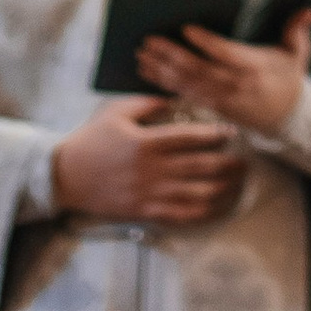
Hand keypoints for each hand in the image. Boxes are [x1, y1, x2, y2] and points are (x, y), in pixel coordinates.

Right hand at [51, 96, 242, 225]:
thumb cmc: (91, 140)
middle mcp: (152, 170)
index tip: (231, 132)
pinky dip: (204, 212)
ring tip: (238, 183)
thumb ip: (147, 103)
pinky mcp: (145, 212)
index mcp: (147, 143)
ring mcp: (149, 194)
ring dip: (223, 189)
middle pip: (201, 167)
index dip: (215, 135)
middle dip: (228, 164)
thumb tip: (174, 96)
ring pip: (197, 194)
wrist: (65, 176)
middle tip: (245, 160)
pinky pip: (181, 215)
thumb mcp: (116, 112)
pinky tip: (217, 205)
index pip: (190, 138)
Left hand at [134, 9, 310, 137]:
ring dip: (163, 70)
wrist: (288, 117)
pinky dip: (165, 84)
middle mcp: (236, 84)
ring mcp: (222, 98)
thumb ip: (298, 31)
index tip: (187, 29)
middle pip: (200, 70)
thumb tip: (310, 11)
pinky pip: (186, 94)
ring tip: (142, 55)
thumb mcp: (298, 54)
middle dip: (172, 56)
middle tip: (150, 42)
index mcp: (255, 67)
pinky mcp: (213, 106)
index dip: (207, 43)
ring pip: (188, 84)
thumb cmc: (288, 78)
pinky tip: (148, 72)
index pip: (227, 54)